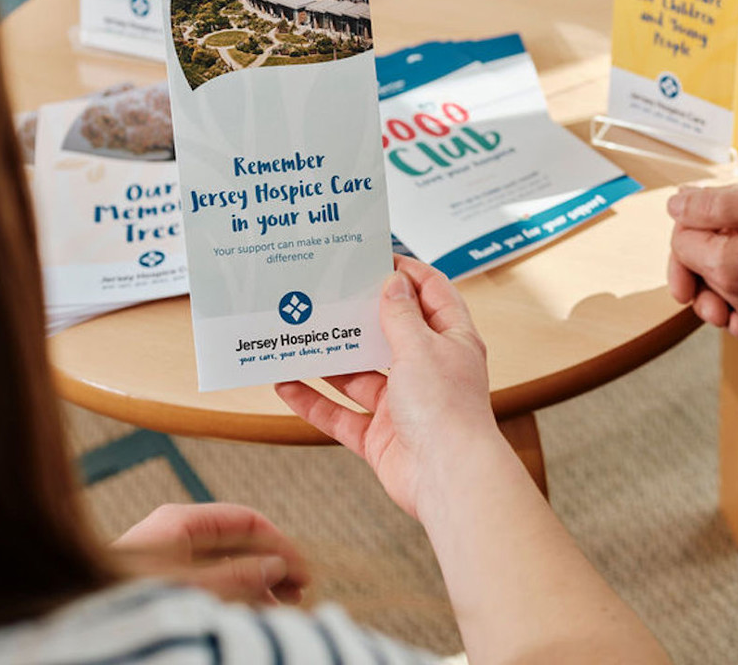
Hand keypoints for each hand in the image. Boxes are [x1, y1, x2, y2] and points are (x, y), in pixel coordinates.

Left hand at [111, 503, 308, 604]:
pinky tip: (248, 617)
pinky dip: (231, 598)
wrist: (76, 634)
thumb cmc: (127, 605)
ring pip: (223, 566)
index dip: (279, 544)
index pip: (246, 520)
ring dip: (254, 586)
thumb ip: (238, 578)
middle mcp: (174, 533)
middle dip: (270, 567)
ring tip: (277, 613)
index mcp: (180, 521)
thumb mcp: (191, 592)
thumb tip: (277, 567)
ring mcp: (165, 558)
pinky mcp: (157, 584)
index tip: (303, 573)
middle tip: (298, 596)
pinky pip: (206, 583)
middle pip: (237, 542)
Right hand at [276, 256, 496, 519]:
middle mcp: (428, 370)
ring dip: (329, 360)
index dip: (406, 273)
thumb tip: (393, 282)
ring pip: (359, 376)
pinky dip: (314, 401)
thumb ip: (401, 315)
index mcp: (451, 341)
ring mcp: (404, 405)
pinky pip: (341, 414)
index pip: (431, 293)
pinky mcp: (381, 437)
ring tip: (297, 335)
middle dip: (358, 317)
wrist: (449, 479)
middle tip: (326, 295)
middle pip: (389, 334)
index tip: (374, 258)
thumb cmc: (447, 410)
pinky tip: (287, 385)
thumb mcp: (421, 348)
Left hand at [667, 182, 737, 345]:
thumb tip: (675, 207)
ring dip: (725, 282)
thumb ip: (712, 205)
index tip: (704, 209)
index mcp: (726, 269)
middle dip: (699, 258)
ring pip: (729, 305)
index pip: (681, 247)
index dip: (687, 222)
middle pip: (701, 282)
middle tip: (715, 233)